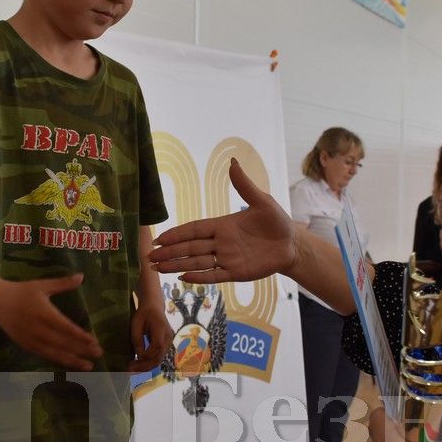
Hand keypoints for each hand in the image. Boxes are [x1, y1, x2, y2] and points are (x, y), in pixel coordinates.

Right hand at [0, 274, 102, 370]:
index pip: (66, 328)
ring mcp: (32, 340)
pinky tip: (70, 364)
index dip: (81, 336)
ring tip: (88, 366)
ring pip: (54, 353)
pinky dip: (58, 360)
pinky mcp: (26, 346)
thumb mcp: (42, 285)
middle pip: (63, 343)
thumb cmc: (22, 291)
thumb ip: (63, 283)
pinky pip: (45, 356)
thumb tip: (81, 276)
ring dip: (72, 360)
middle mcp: (39, 329)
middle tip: (99, 354)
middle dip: (82, 350)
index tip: (94, 341)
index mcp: (44, 313)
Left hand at [129, 303, 171, 372]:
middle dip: (144, 366)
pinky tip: (138, 366)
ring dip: (146, 367)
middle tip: (130, 371)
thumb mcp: (136, 324)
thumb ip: (138, 339)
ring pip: (159, 360)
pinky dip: (148, 364)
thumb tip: (139, 356)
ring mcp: (169, 342)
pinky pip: (158, 357)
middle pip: (159, 357)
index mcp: (161, 328)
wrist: (154, 307)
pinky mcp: (166, 346)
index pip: (157, 346)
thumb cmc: (143, 314)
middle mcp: (168, 337)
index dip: (146, 354)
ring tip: (132, 371)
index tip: (134, 358)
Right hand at [150, 159, 295, 282]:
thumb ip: (244, 186)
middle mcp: (220, 243)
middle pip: (190, 247)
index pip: (194, 229)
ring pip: (197, 262)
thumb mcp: (262, 201)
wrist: (292, 244)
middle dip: (169, 252)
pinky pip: (214, 275)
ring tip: (158, 269)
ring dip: (178, 265)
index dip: (176, 234)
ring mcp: (227, 258)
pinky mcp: (236, 273)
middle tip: (149, 256)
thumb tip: (232, 163)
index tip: (159, 239)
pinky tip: (183, 278)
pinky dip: (199, 277)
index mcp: (222, 225)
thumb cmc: (277, 222)